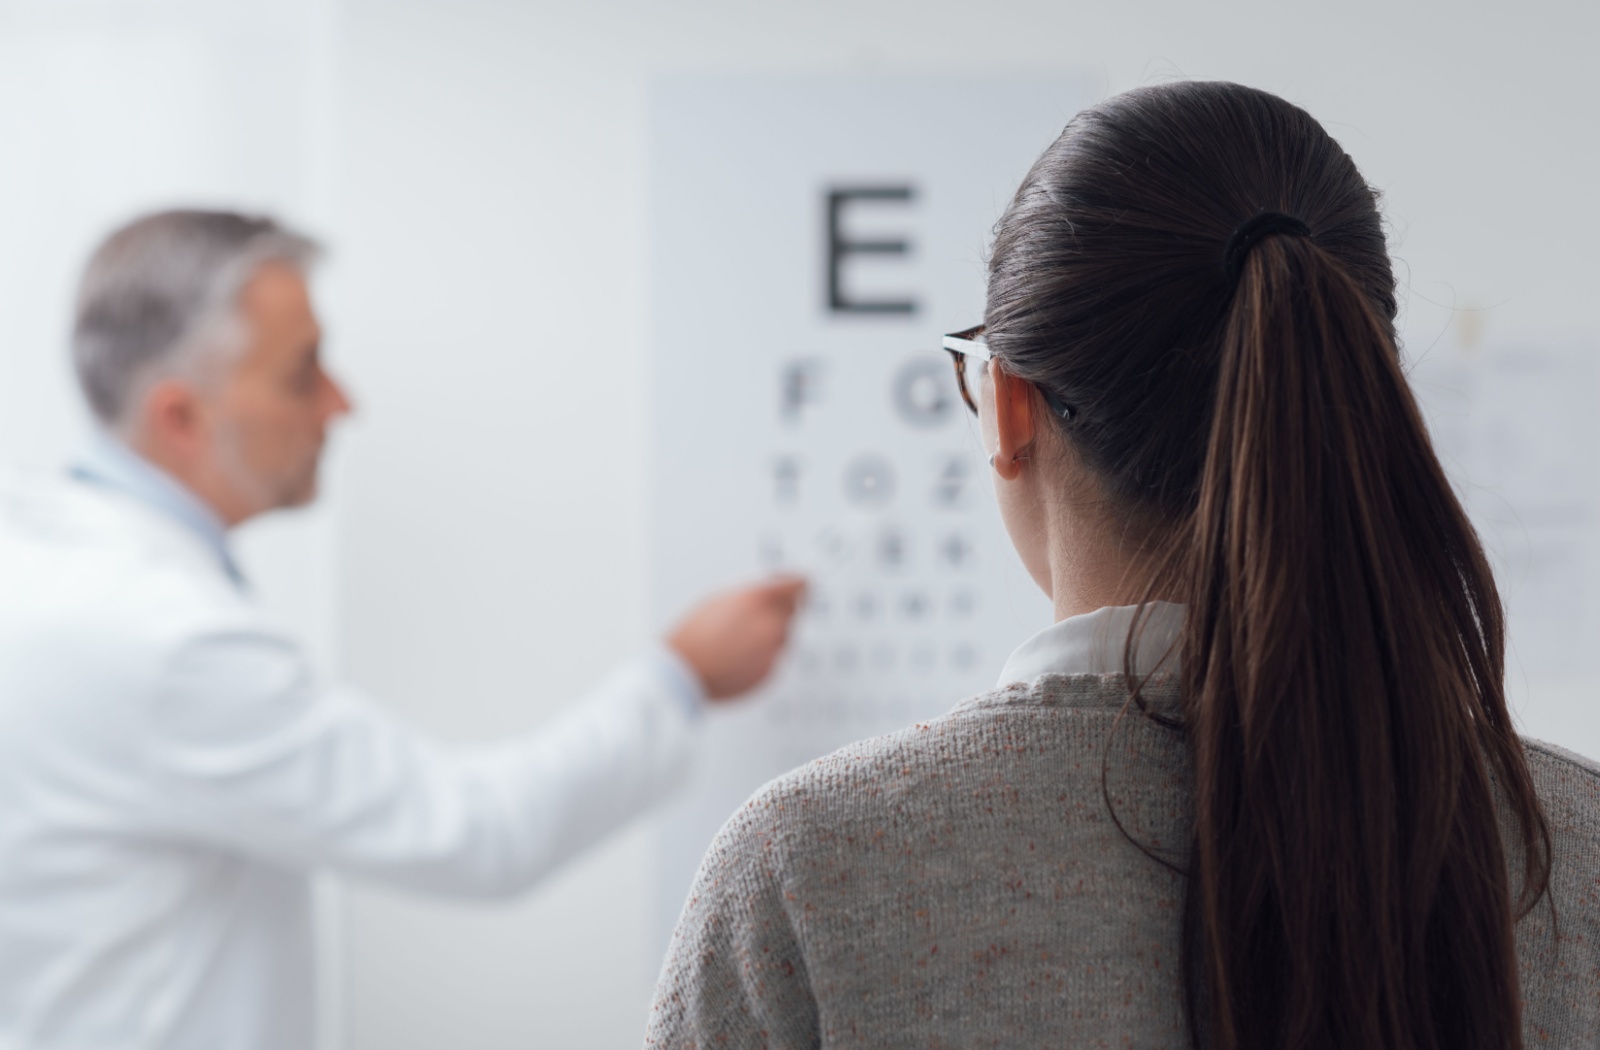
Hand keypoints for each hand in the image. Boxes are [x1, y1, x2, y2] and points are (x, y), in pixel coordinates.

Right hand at [666, 575, 807, 701]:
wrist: (684, 673)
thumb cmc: (695, 635)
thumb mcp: (719, 599)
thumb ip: (752, 594)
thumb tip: (770, 593)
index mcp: (759, 600)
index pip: (800, 586)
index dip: (798, 585)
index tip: (800, 586)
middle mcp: (771, 625)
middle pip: (792, 612)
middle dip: (777, 612)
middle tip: (753, 618)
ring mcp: (772, 651)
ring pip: (783, 638)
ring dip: (769, 636)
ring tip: (738, 641)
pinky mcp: (770, 673)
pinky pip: (774, 659)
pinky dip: (762, 657)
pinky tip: (738, 656)